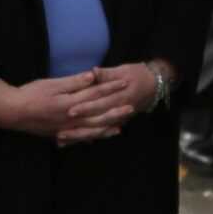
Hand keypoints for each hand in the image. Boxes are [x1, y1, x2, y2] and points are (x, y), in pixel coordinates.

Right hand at [0, 73, 115, 142]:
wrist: (12, 112)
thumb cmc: (30, 94)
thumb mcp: (52, 84)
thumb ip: (74, 82)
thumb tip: (93, 76)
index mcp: (70, 103)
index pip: (95, 93)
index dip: (111, 88)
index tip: (124, 83)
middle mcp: (71, 118)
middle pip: (98, 115)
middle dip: (115, 111)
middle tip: (131, 107)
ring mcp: (66, 128)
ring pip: (91, 130)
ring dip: (107, 128)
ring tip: (121, 127)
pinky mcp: (60, 134)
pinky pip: (80, 138)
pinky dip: (91, 138)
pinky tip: (98, 138)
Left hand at [52, 63, 171, 144]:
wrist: (153, 85)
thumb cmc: (136, 74)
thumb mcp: (122, 71)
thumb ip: (106, 74)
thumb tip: (93, 72)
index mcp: (119, 97)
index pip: (100, 103)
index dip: (85, 107)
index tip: (70, 111)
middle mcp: (118, 112)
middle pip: (96, 122)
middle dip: (78, 128)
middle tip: (60, 132)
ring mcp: (118, 120)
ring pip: (96, 132)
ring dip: (79, 137)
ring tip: (61, 141)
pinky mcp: (116, 124)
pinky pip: (99, 134)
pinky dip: (86, 138)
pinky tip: (72, 143)